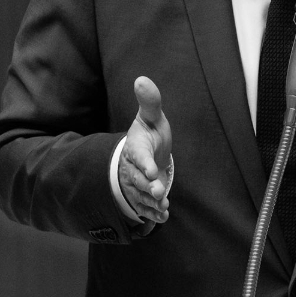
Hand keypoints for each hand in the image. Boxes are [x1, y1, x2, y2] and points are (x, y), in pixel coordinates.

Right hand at [119, 76, 172, 222]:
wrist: (146, 153)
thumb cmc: (150, 133)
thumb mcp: (152, 116)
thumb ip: (150, 101)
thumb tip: (142, 79)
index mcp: (136, 147)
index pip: (138, 155)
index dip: (144, 162)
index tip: (152, 169)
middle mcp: (133, 168)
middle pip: (138, 179)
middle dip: (148, 186)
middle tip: (159, 192)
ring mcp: (136, 184)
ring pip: (141, 195)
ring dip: (151, 202)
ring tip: (163, 206)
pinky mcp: (142, 196)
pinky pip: (145, 206)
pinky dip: (153, 213)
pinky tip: (163, 217)